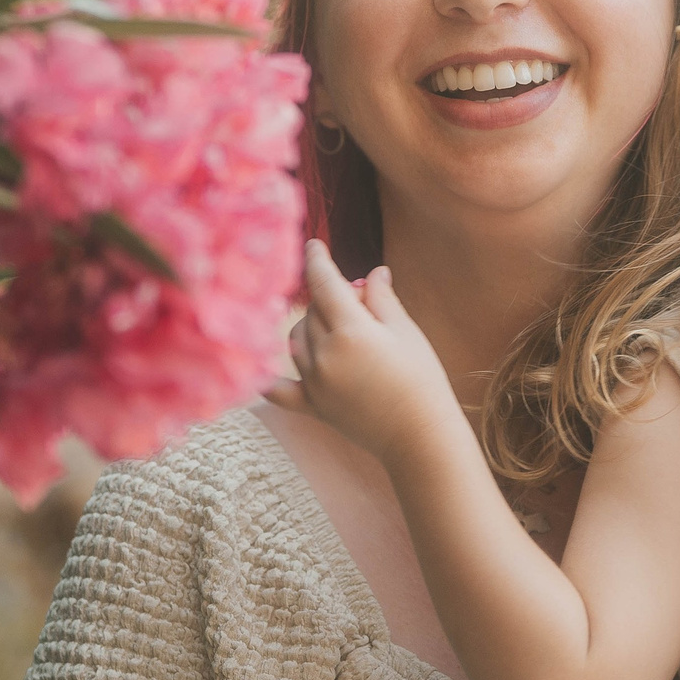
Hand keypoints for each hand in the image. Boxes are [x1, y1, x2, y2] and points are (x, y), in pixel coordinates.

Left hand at [265, 240, 462, 460]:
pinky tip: (257, 364)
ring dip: (311, 326)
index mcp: (351, 331)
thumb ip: (382, 299)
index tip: (314, 245)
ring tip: (341, 332)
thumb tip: (373, 273)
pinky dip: (267, 376)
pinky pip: (278, 389)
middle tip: (361, 306)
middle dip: (331, 299)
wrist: (420, 435)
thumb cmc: (421, 379)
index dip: (318, 259)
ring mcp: (315, 382)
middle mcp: (325, 355)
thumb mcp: (407, 331)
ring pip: (296, 338)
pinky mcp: (312, 406)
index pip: (324, 283)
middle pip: (313, 310)